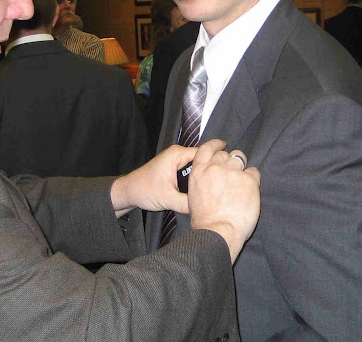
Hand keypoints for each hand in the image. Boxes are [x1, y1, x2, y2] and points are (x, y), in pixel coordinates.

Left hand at [111, 140, 227, 216]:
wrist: (128, 191)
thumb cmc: (144, 191)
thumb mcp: (168, 199)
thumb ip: (188, 203)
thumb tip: (207, 208)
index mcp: (177, 155)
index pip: (204, 152)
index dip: (218, 159)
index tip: (232, 168)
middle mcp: (177, 154)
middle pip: (203, 157)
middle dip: (214, 166)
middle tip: (231, 175)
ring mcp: (175, 160)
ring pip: (198, 164)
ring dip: (207, 171)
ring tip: (223, 181)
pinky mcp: (174, 168)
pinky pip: (191, 169)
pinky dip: (199, 175)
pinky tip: (208, 186)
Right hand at [187, 141, 260, 261]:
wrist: (218, 230)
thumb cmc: (205, 219)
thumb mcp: (194, 195)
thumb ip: (203, 180)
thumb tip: (212, 176)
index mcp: (199, 171)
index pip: (207, 148)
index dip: (216, 144)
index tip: (222, 144)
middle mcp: (215, 167)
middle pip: (225, 154)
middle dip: (230, 161)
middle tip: (233, 174)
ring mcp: (232, 172)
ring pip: (240, 158)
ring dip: (242, 167)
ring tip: (242, 182)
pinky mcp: (248, 180)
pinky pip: (254, 172)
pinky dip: (253, 179)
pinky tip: (249, 191)